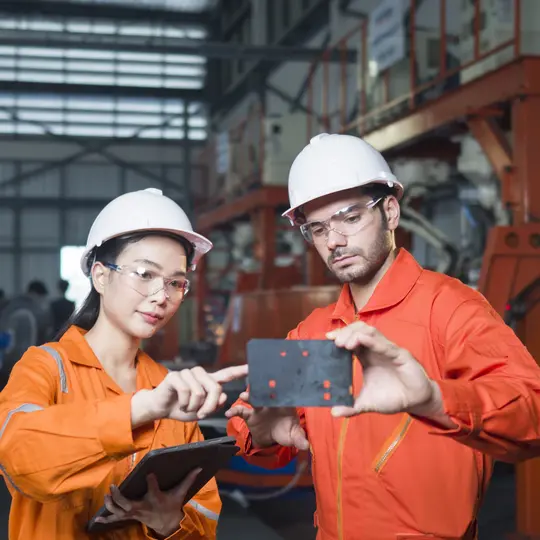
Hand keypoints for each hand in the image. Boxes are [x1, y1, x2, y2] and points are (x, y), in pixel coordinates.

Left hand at [94, 469, 201, 537]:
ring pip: (119, 511)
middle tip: (113, 487)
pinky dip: (106, 518)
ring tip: (107, 494)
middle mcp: (143, 507)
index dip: (152, 481)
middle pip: (128, 504)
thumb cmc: (171, 504)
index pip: (153, 490)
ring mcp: (134, 513)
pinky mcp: (130, 516)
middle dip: (119, 497)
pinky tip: (97, 518)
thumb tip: (199, 467)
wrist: (166, 523)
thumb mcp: (180, 493)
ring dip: (111, 504)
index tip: (150, 474)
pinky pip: (116, 518)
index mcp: (155, 499)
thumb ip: (188, 479)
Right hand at [132, 365, 247, 426]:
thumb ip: (214, 405)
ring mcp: (188, 373)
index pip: (227, 374)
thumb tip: (225, 396)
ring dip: (193, 406)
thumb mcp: (201, 411)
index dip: (240, 371)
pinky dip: (184, 403)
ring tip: (187, 407)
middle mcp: (200, 374)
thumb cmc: (181, 408)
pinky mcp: (175, 376)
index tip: (252, 367)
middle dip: (210, 405)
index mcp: (208, 381)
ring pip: (200, 392)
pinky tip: (179, 404)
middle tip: (202, 415)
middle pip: (215, 388)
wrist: (160, 409)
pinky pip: (186, 391)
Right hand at [225, 391, 308, 450]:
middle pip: (266, 393)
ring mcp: (259, 408)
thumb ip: (299, 439)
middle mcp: (271, 402)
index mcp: (284, 404)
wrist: (272, 439)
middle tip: (258, 385)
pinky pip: (241, 411)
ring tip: (243, 396)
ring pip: (253, 399)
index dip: (281, 390)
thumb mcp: (294, 436)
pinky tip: (228, 414)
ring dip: (248, 396)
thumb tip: (306, 445)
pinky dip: (234, 411)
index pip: (283, 394)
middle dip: (262, 389)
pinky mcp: (249, 415)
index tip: (278, 386)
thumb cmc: (286, 432)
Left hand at [327, 321, 445, 419]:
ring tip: (344, 344)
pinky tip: (362, 340)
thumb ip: (351, 406)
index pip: (351, 339)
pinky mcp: (400, 355)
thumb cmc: (393, 397)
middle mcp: (376, 349)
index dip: (340, 336)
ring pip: (371, 332)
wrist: (416, 403)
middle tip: (334, 342)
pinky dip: (372, 341)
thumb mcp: (368, 403)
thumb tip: (333, 412)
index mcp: (367, 356)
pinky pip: (385, 345)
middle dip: (345, 332)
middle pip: (359, 330)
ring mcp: (388, 350)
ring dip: (355, 334)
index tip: (327, 338)